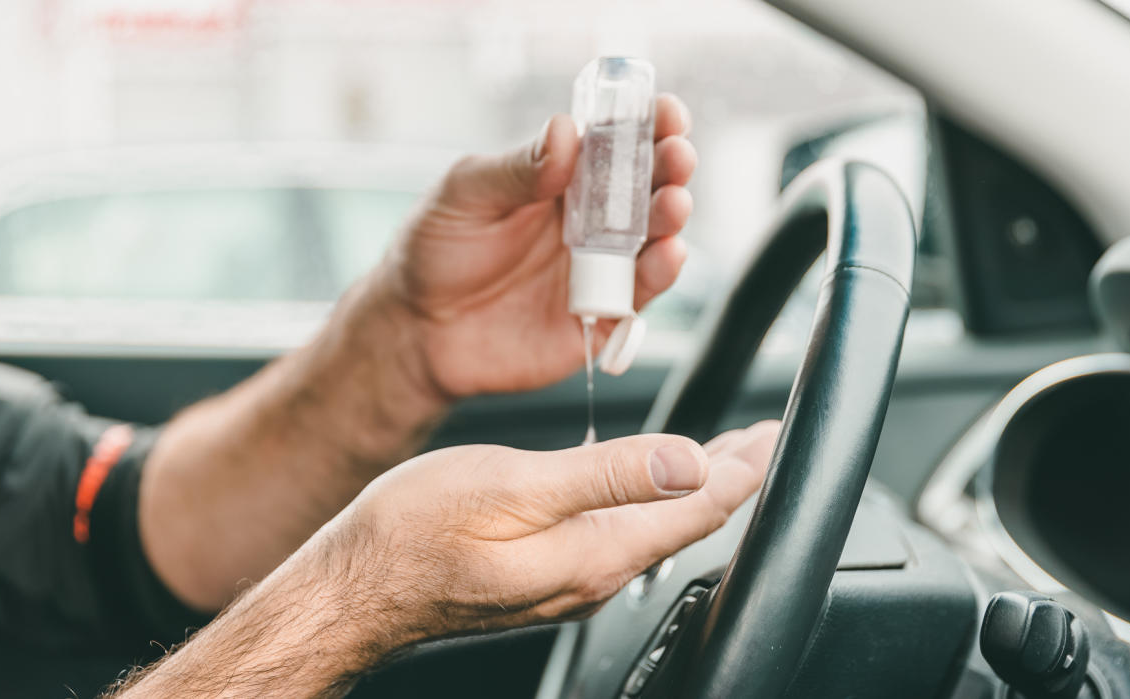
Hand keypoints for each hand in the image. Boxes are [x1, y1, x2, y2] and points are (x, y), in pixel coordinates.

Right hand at [110, 422, 776, 696]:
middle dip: (731, 476)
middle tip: (764, 438)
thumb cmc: (413, 535)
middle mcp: (592, 575)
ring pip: (655, 528)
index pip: (697, 508)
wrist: (353, 588)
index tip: (775, 433)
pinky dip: (650, 501)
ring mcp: (568, 581)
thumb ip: (608, 476)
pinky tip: (645, 485)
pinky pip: (621, 535)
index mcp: (595, 552)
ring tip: (721, 455)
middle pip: (685, 521)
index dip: (745, 468)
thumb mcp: (514, 488)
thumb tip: (689, 462)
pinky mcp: (543, 577)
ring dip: (694, 488)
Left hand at [377, 94, 696, 397]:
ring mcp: (599, 268)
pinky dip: (660, 273)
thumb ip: (517, 169)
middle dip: (670, 166)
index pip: (616, 142)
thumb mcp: (466, 194)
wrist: (419, 329)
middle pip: (646, 186)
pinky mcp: (601, 316)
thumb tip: (565, 130)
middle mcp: (590, 220)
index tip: (665, 112)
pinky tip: (666, 253)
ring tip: (674, 202)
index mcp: (562, 178)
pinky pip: (639, 295)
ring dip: (671, 216)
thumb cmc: (436, 250)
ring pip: (653, 237)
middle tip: (676, 154)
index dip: (646, 123)